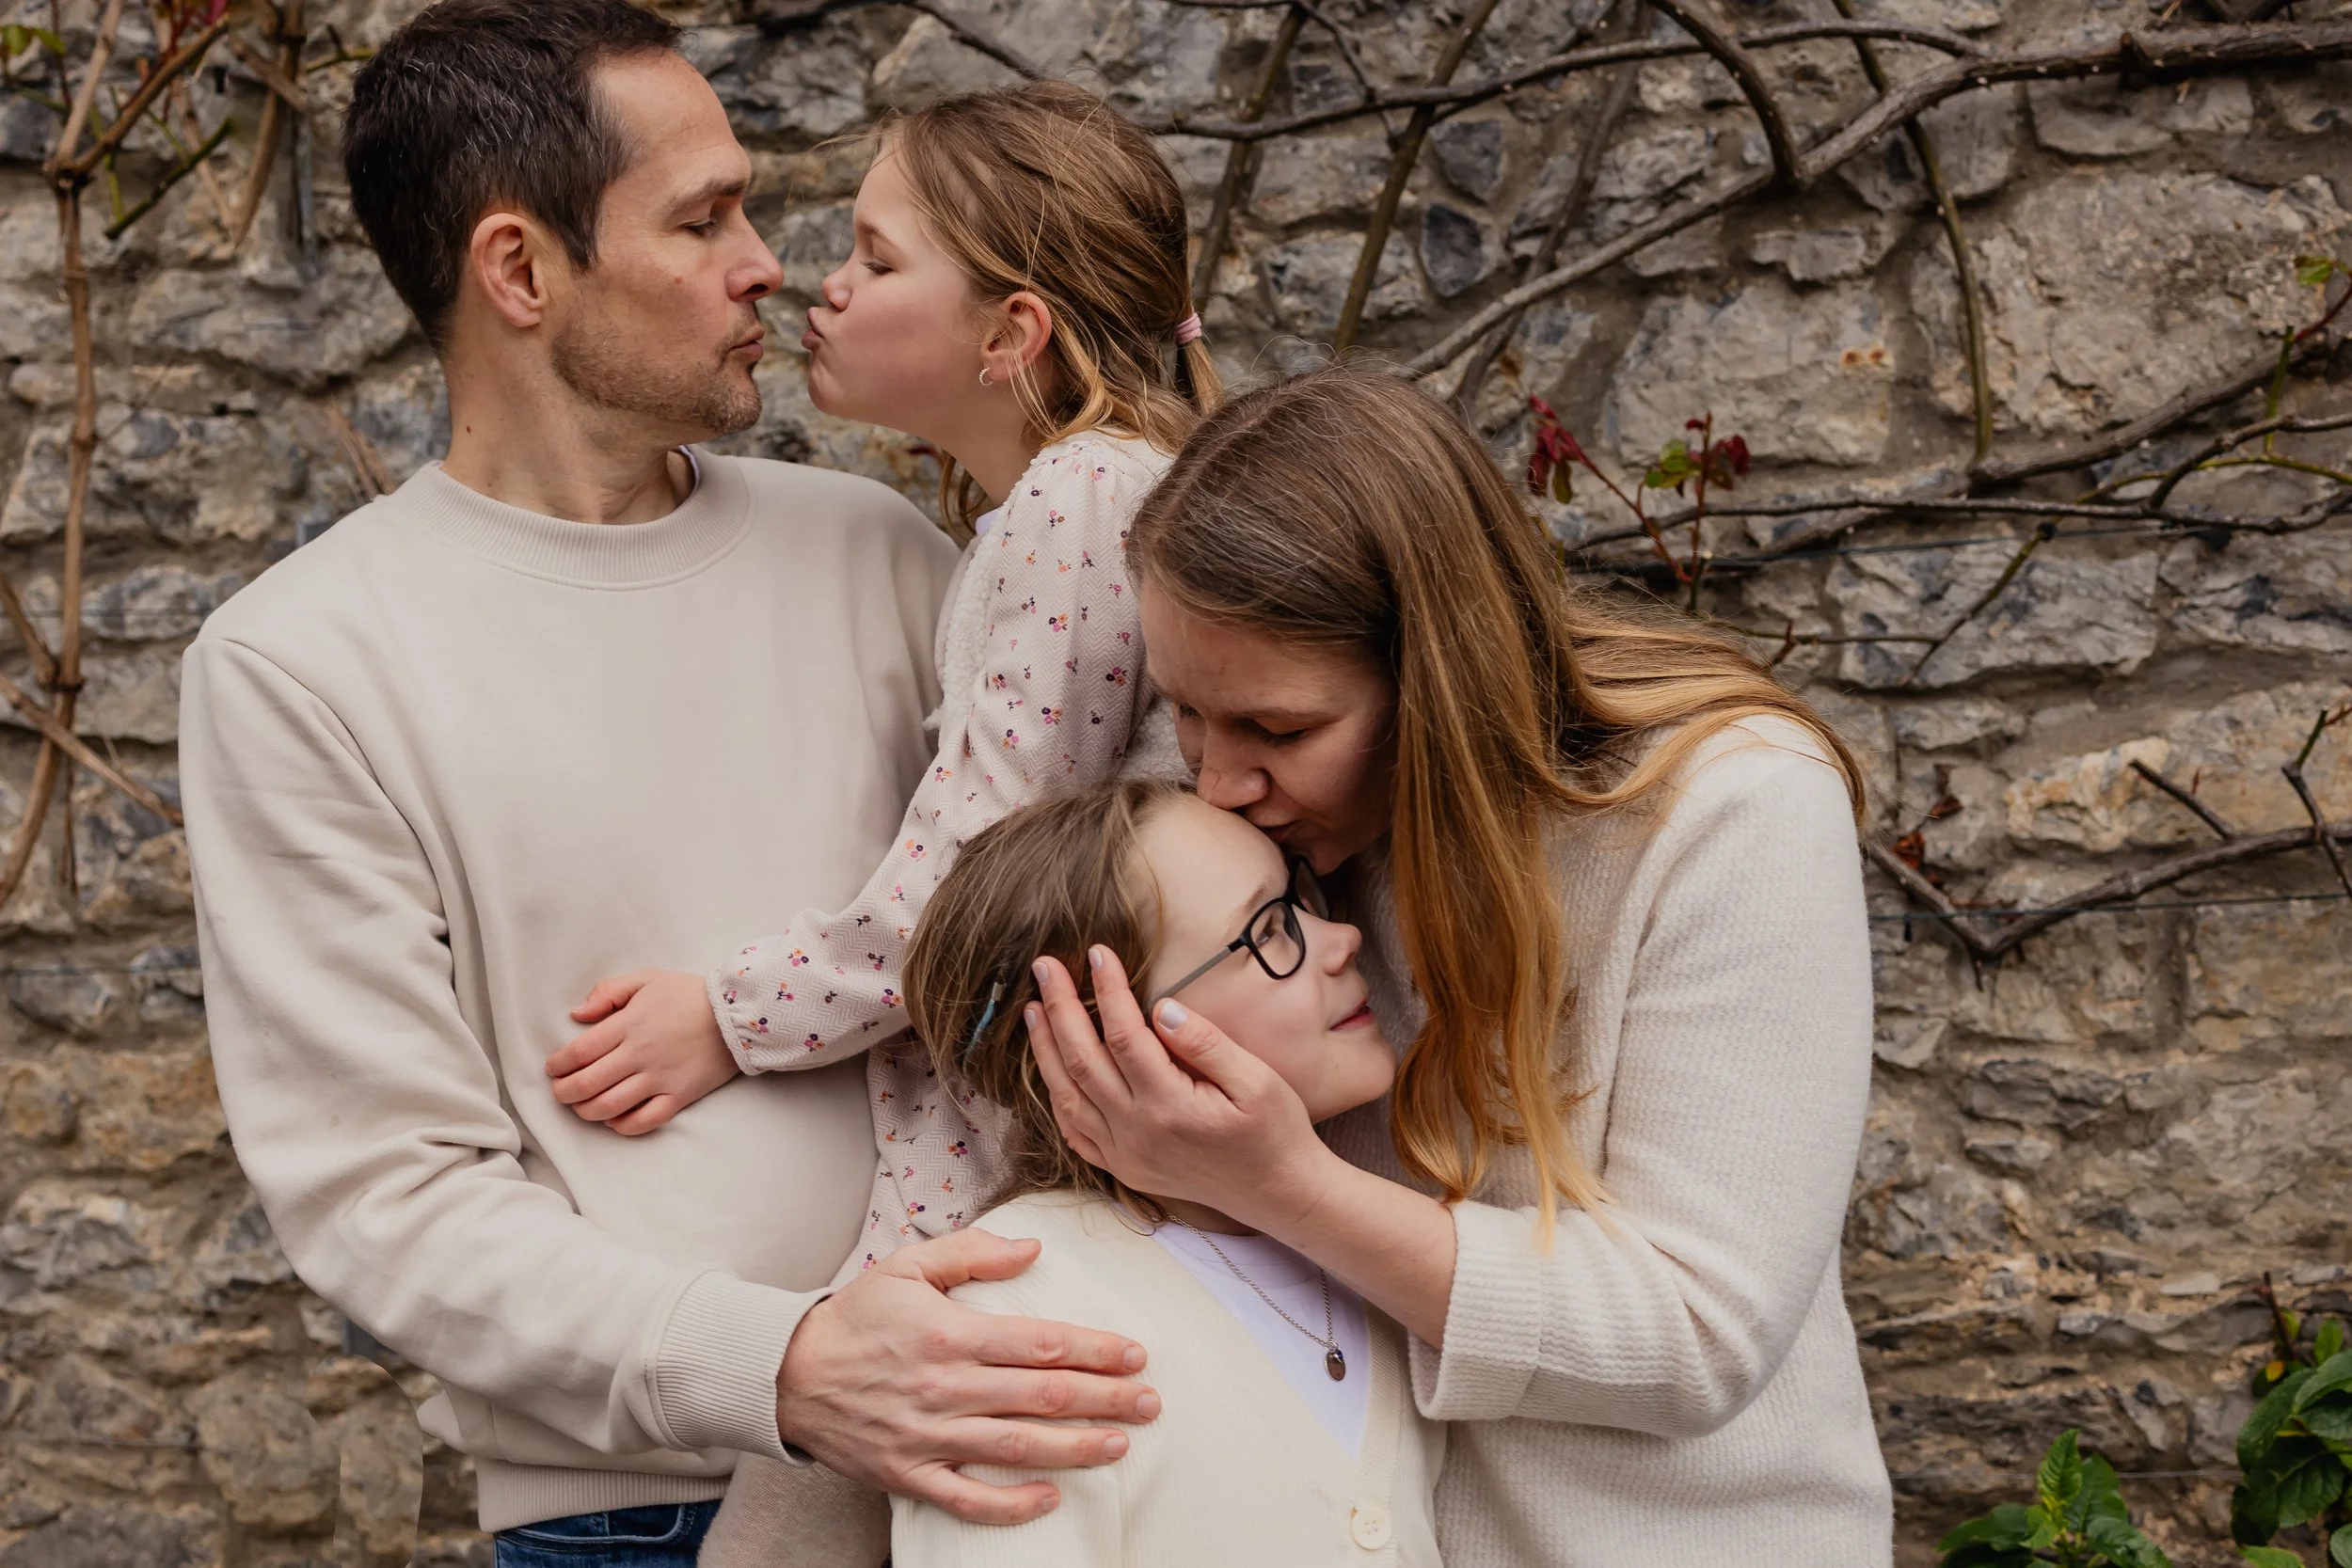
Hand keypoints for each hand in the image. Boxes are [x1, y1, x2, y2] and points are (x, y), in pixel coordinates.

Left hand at [544, 969, 738, 1134]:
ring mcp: (659, 1079)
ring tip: (581, 1106)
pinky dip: (623, 1126)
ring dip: (586, 1111)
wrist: (736, 1013)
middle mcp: (639, 1055)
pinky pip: (645, 1121)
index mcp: (628, 1025)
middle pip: (587, 1084)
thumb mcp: (646, 978)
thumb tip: (577, 1015)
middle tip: (560, 1092)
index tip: (553, 1068)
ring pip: (610, 1107)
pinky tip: (614, 1120)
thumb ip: (608, 992)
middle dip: (564, 1093)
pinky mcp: (679, 1096)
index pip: (579, 1052)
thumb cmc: (688, 994)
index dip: (558, 1065)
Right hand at [777, 1228, 1159, 1523]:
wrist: (786, 1373)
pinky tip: (1051, 1498)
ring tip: (1119, 1444)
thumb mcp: (908, 1265)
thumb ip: (973, 1252)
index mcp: (952, 1333)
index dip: (1096, 1350)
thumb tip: (1035, 1248)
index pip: (1042, 1343)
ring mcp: (929, 1435)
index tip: (1136, 1355)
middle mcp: (947, 1386)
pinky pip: (969, 1498)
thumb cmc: (856, 1316)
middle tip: (1150, 1402)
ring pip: (1018, 1447)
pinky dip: (1012, 1504)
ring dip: (1075, 1447)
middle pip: (1043, 1396)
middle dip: (1105, 1399)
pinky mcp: (910, 1473)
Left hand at [1026, 947, 1330, 1232]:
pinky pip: (1074, 1131)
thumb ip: (1205, 1043)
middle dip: (1060, 1008)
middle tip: (1045, 966)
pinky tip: (1050, 1069)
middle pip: (1082, 1060)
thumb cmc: (1274, 1131)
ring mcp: (1124, 1155)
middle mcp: (1137, 1132)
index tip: (1098, 953)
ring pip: (1067, 1095)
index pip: (1124, 1034)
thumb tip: (1161, 1008)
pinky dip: (1056, 1096)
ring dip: (1046, 1049)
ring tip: (1034, 1009)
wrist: (1278, 1193)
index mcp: (1170, 1105)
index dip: (1108, 990)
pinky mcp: (1123, 1168)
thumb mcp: (1256, 1080)